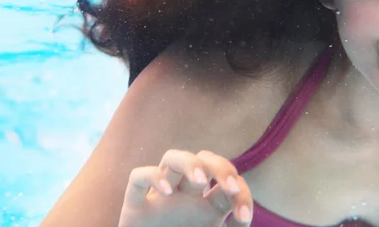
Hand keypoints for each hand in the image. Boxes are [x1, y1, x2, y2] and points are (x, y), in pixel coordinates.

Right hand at [118, 149, 253, 226]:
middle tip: (231, 187)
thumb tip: (242, 223)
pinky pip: (137, 177)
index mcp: (208, 208)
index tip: (243, 216)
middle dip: (221, 166)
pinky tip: (166, 191)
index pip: (230, 184)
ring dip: (189, 163)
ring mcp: (160, 200)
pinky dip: (152, 177)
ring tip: (201, 180)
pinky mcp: (135, 209)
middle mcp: (186, 198)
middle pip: (204, 159)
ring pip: (171, 158)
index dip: (242, 194)